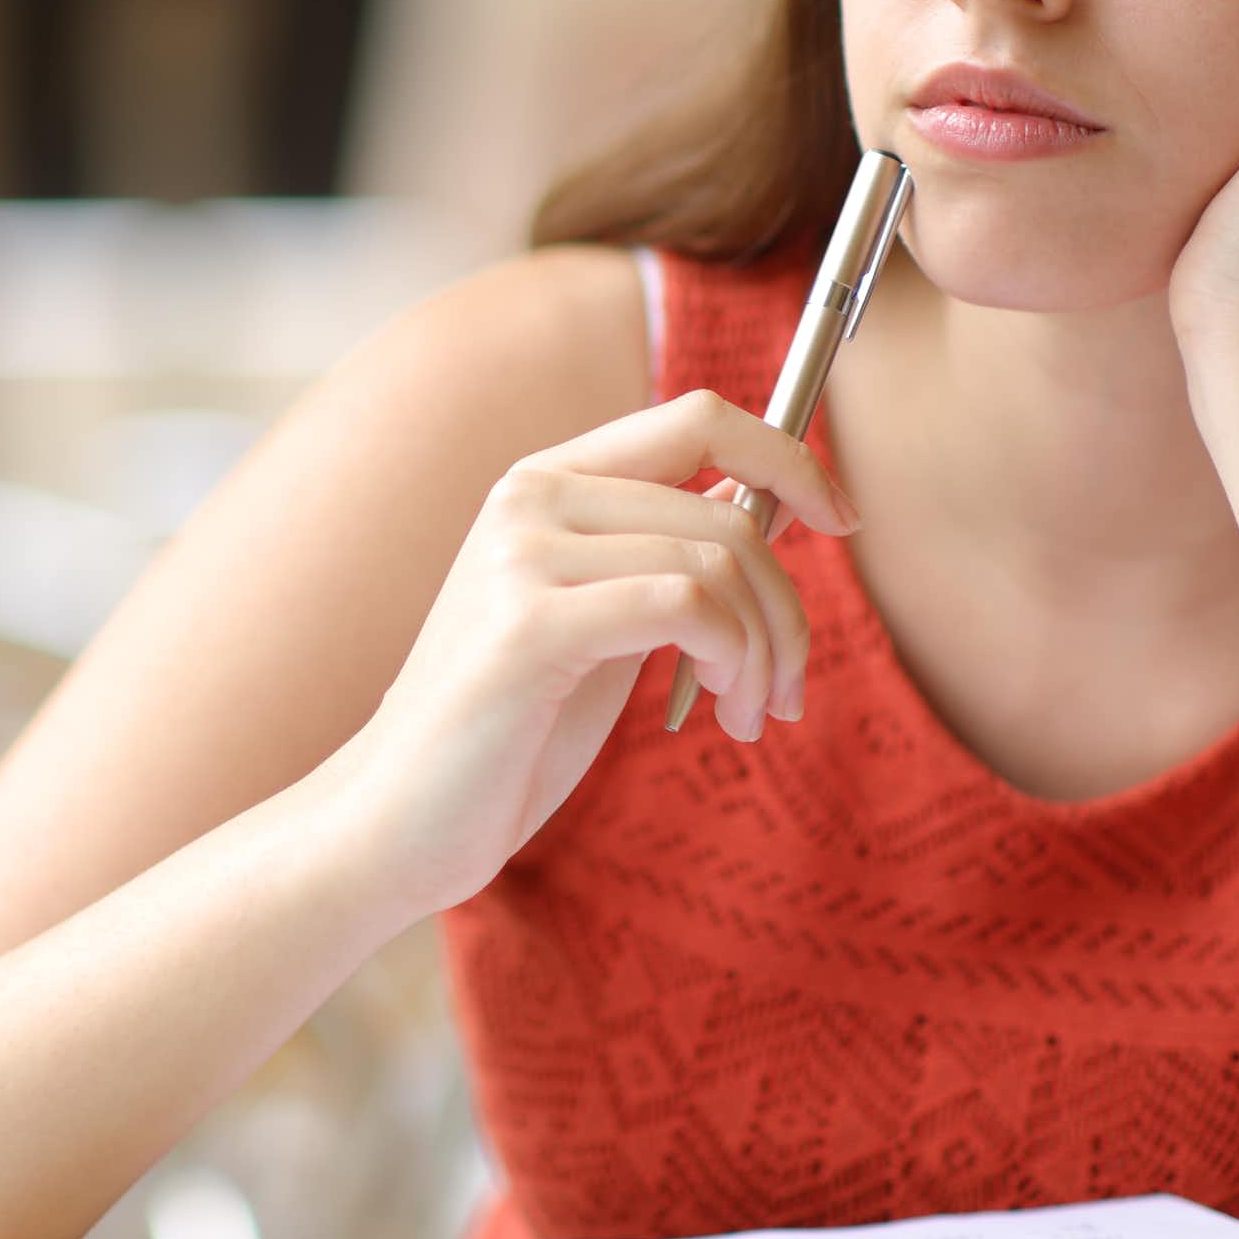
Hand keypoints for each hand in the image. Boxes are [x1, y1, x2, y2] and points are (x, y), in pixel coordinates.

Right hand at [331, 389, 855, 916]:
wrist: (399, 822)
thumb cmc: (507, 734)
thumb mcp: (600, 624)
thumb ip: (662, 558)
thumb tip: (766, 506)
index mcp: (547, 482)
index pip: (699, 416)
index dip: (788, 456)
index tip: (840, 521)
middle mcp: (531, 496)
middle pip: (728, 507)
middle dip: (789, 608)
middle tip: (788, 690)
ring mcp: (522, 553)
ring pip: (719, 561)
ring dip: (767, 651)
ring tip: (752, 716)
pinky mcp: (528, 624)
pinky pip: (687, 605)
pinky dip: (734, 659)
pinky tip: (723, 713)